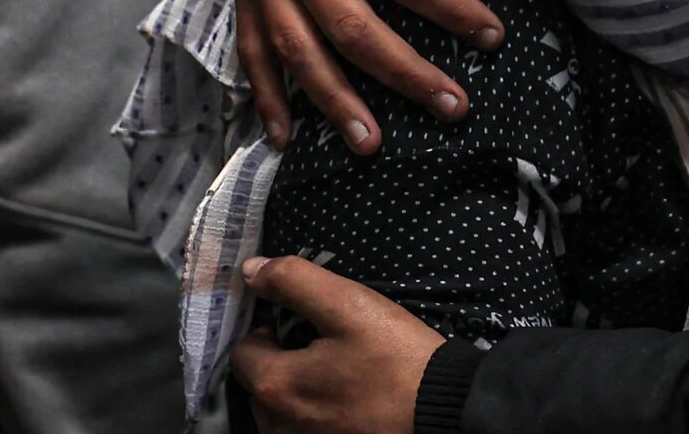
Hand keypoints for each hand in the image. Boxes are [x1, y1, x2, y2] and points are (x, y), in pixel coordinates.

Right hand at [231, 0, 499, 148]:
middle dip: (404, 73)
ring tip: (372, 143)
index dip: (449, 9)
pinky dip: (267, 95)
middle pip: (351, 26)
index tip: (490, 36)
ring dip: (335, 101)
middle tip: (452, 107)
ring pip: (298, 49)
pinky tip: (287, 135)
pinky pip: (250, 48)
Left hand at [232, 255, 443, 433]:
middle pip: (259, 384)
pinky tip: (345, 403)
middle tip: (325, 348)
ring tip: (337, 377)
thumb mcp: (350, 306)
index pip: (242, 351)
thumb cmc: (396, 357)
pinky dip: (313, 417)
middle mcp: (275, 426)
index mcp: (275, 385)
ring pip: (278, 413)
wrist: (445, 411)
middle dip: (281, 363)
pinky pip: (300, 431)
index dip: (269, 330)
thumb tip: (250, 270)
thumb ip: (295, 282)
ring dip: (295, 393)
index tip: (304, 324)